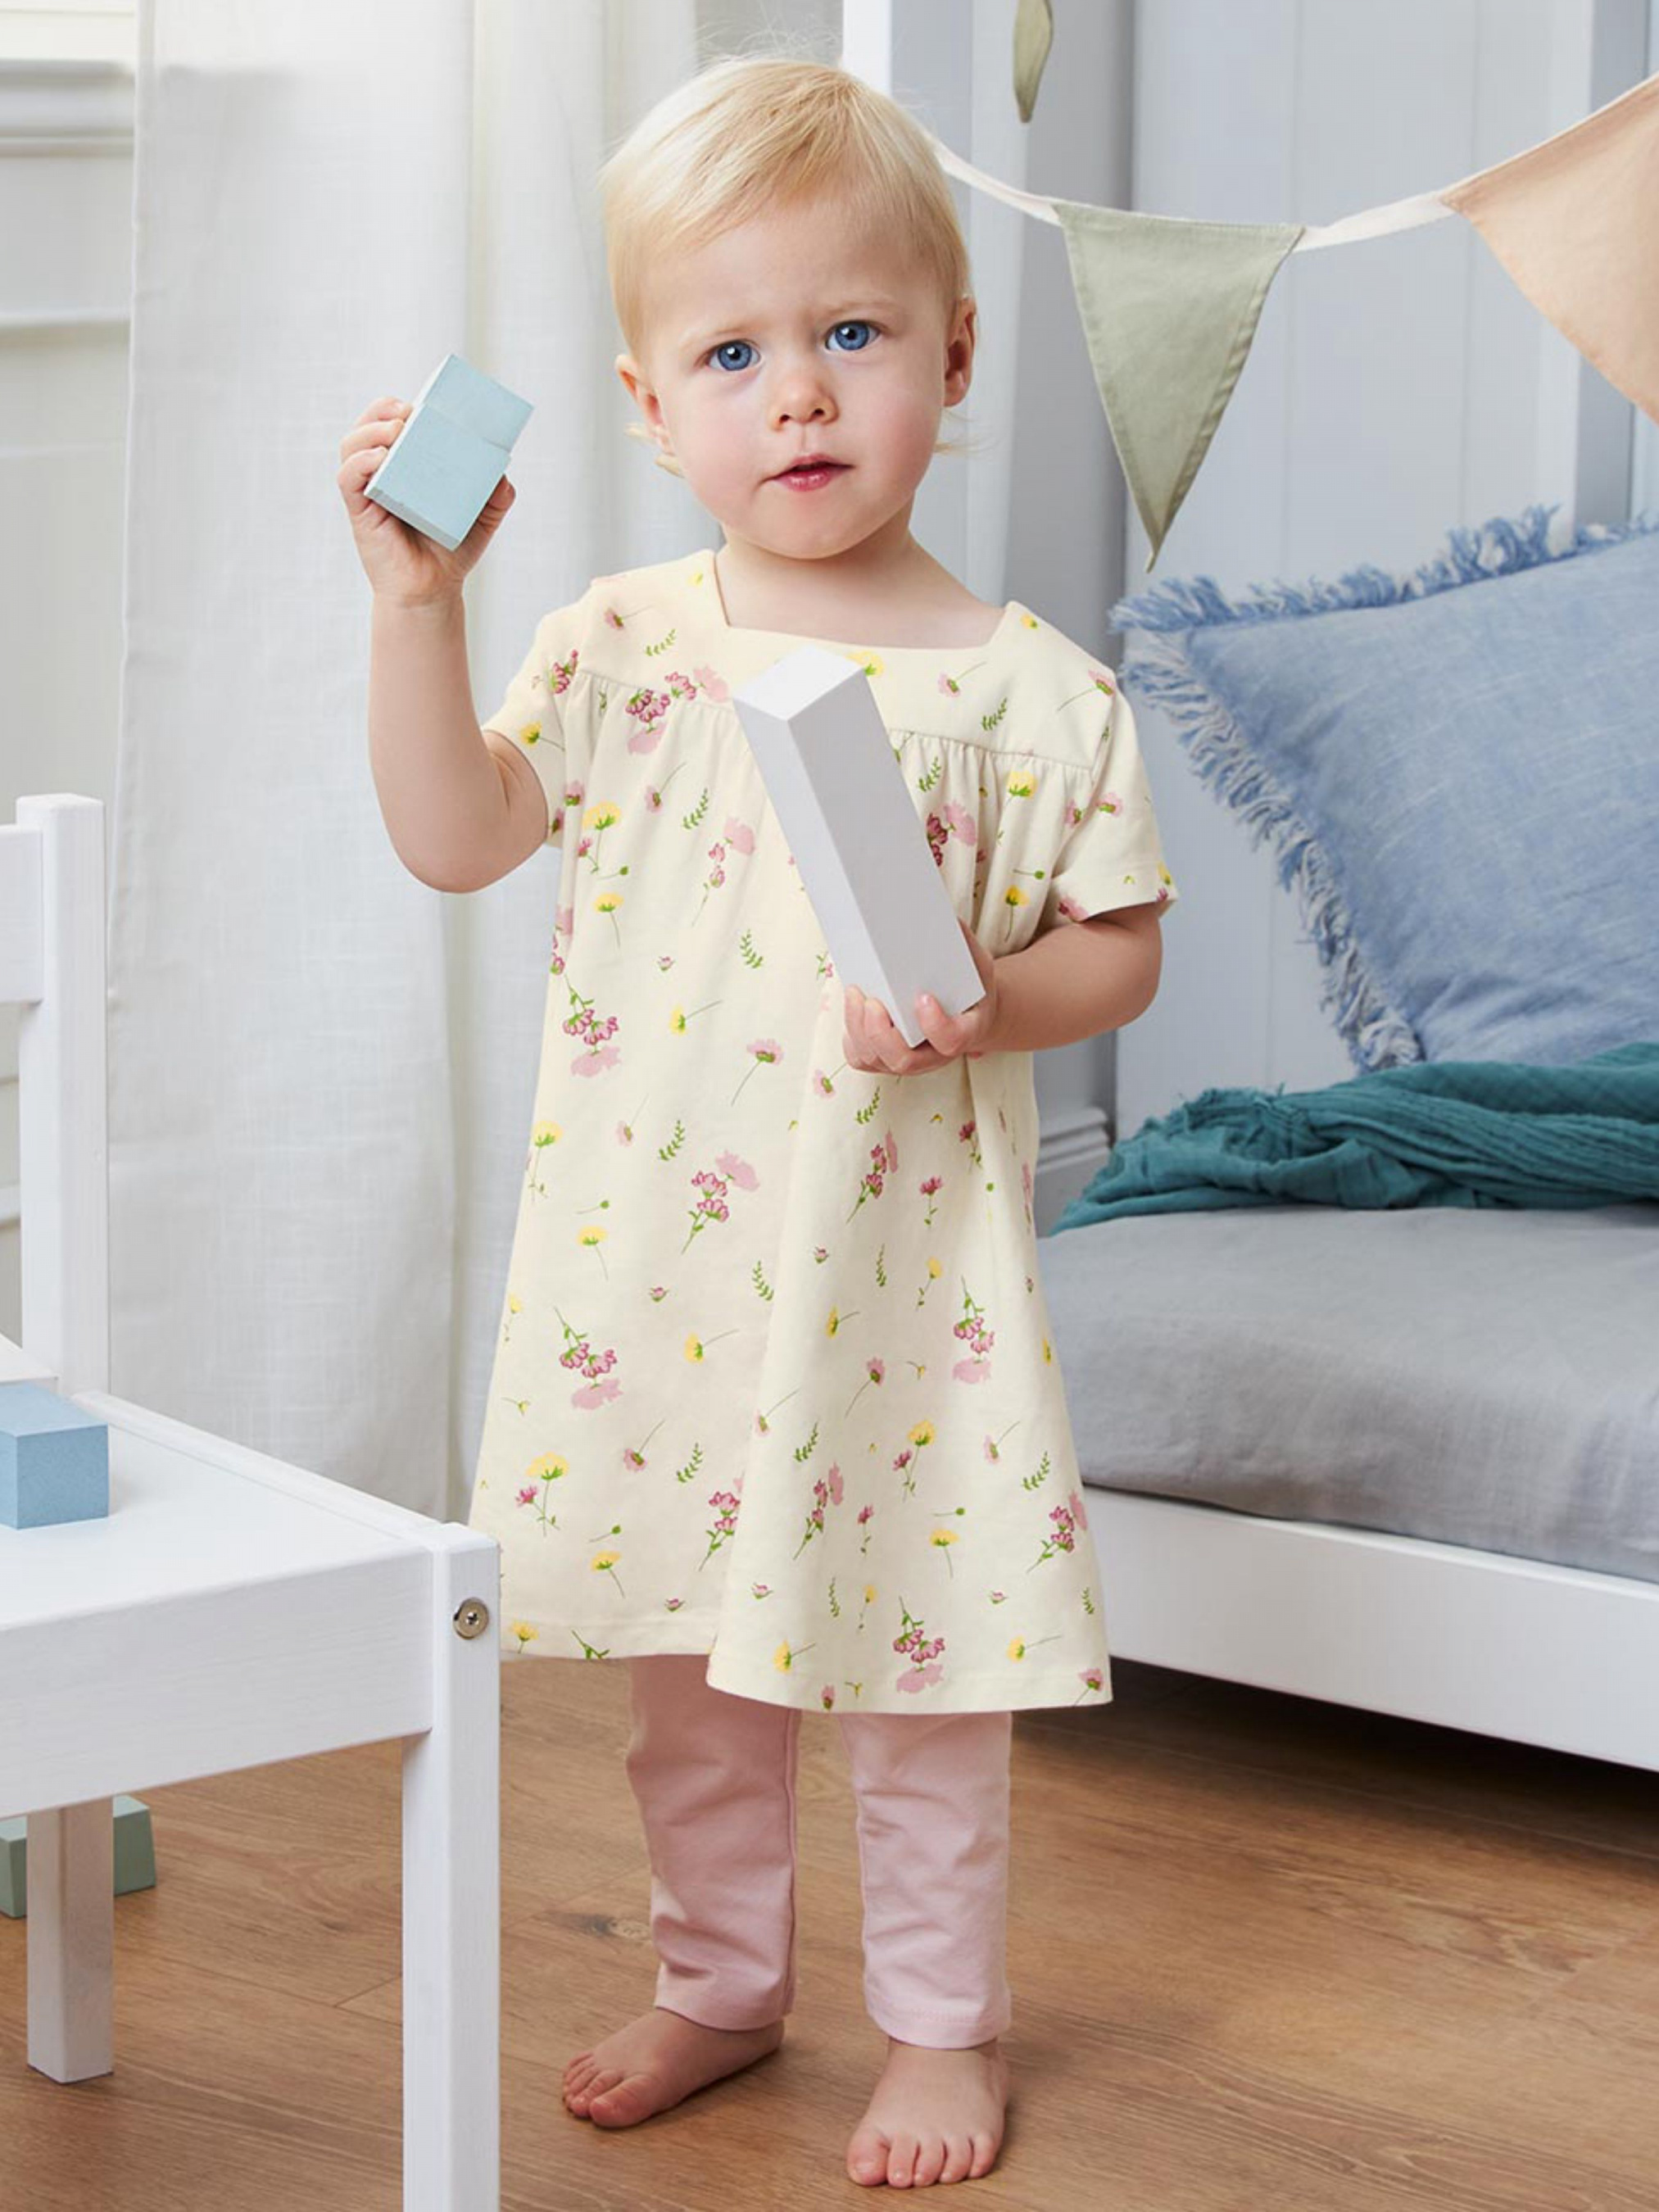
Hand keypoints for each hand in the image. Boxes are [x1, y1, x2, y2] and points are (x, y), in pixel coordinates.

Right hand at [336, 394, 515, 606]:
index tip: (423, 404)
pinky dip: (361, 462)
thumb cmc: (451, 552)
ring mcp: (368, 490)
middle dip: (383, 410)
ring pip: (351, 445)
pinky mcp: (359, 509)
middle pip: (367, 426)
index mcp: (406, 466)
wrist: (432, 591)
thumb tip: (502, 476)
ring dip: (370, 429)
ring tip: (397, 430)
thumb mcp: (481, 520)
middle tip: (408, 412)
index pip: (393, 423)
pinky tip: (382, 458)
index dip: (400, 406)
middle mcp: (382, 472)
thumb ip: (496, 497)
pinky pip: (347, 477)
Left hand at [842, 917, 1001, 1075]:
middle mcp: (935, 1054)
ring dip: (858, 1029)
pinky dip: (850, 1037)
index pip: (951, 1040)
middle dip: (880, 1032)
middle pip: (904, 1060)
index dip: (935, 1025)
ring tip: (853, 993)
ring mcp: (910, 1060)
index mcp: (965, 1032)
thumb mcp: (976, 963)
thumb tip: (938, 913)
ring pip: (876, 1059)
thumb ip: (962, 943)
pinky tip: (850, 1009)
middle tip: (872, 1001)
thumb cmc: (970, 987)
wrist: (965, 1013)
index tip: (923, 997)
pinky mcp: (886, 1058)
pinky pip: (861, 1058)